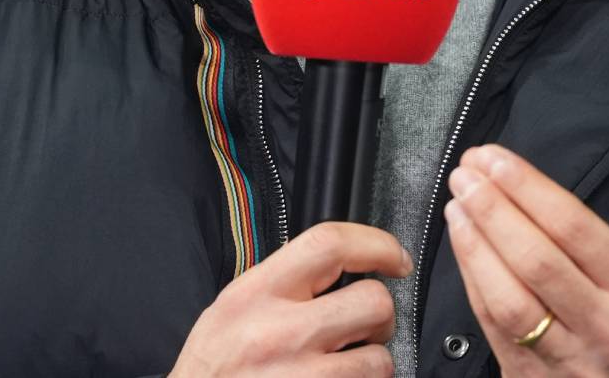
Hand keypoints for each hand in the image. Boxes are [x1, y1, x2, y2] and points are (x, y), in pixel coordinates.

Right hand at [167, 221, 409, 376]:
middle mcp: (282, 331)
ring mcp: (305, 376)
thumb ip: (280, 283)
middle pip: (373, 302)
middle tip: (364, 324)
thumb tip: (335, 267)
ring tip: (345, 365)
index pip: (329, 245)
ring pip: (381, 358)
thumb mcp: (232, 307)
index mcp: (256, 293)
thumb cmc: (214, 366)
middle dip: (380, 314)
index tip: (394, 257)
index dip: (375, 244)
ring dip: (373, 361)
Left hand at [445, 143, 608, 376]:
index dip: (528, 189)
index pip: (575, 229)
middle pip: (538, 262)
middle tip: (466, 177)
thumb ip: (576, 235)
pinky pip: (492, 321)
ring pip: (509, 299)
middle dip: (494, 211)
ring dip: (474, 245)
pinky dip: (471, 276)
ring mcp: (569, 356)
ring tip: (457, 206)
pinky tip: (461, 243)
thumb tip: (508, 179)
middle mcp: (607, 326)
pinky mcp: (530, 373)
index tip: (494, 159)